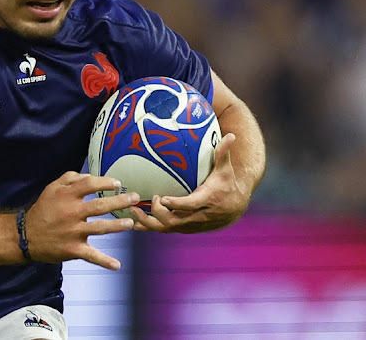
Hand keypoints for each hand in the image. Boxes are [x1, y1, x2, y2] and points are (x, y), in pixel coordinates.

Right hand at [26, 171, 138, 269]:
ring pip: (100, 228)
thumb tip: (90, 176)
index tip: (117, 184)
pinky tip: (117, 265)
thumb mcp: (51, 188)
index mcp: (67, 196)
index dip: (105, 182)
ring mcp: (73, 232)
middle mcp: (71, 212)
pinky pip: (91, 255)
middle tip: (135, 198)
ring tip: (131, 223)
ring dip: (117, 226)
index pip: (90, 185)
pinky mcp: (72, 249)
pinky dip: (104, 261)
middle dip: (120, 202)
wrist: (25, 236)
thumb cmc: (42, 209)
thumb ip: (70, 179)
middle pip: (100, 206)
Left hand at [130, 133, 249, 233]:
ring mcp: (190, 225)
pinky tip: (134, 222)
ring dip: (148, 222)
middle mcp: (198, 216)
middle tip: (151, 197)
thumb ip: (223, 153)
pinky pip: (165, 230)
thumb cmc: (227, 184)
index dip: (176, 204)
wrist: (234, 209)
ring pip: (167, 228)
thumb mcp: (225, 169)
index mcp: (207, 200)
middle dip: (159, 212)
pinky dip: (150, 227)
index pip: (190, 205)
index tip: (162, 198)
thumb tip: (231, 135)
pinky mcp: (185, 228)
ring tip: (132, 211)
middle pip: (175, 220)